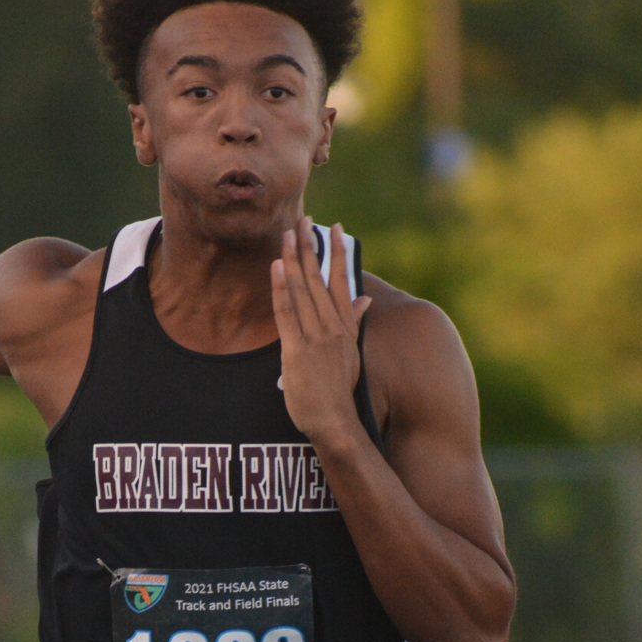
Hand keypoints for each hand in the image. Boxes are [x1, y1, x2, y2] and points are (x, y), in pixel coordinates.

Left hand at [271, 218, 369, 445]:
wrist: (334, 421)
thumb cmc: (340, 392)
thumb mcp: (353, 354)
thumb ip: (356, 322)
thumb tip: (365, 299)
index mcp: (345, 327)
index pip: (341, 281)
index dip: (338, 253)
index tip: (335, 229)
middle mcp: (332, 327)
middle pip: (319, 279)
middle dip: (311, 247)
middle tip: (304, 220)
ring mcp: (315, 338)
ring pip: (302, 291)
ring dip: (294, 260)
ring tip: (288, 234)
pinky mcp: (296, 350)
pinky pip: (286, 313)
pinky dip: (281, 289)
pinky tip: (277, 268)